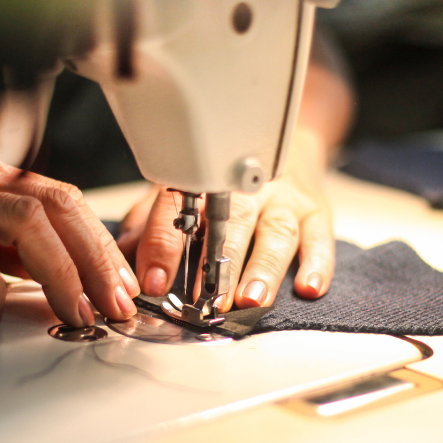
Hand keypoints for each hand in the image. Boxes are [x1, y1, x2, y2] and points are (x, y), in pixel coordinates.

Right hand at [0, 151, 139, 324]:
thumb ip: (13, 249)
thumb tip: (74, 277)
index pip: (63, 198)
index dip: (100, 242)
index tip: (122, 282)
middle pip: (54, 203)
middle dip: (95, 256)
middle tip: (115, 301)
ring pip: (22, 219)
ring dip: (62, 270)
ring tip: (78, 310)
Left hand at [117, 133, 333, 310]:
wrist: (286, 144)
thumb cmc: (229, 177)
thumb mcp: (184, 190)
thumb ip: (152, 221)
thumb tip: (121, 251)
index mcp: (207, 183)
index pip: (180, 210)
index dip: (164, 245)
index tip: (154, 280)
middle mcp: (248, 189)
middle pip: (234, 222)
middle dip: (221, 263)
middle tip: (210, 298)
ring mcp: (284, 199)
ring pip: (276, 230)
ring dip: (264, 267)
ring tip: (253, 299)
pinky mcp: (315, 210)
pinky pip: (321, 235)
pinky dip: (318, 263)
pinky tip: (309, 287)